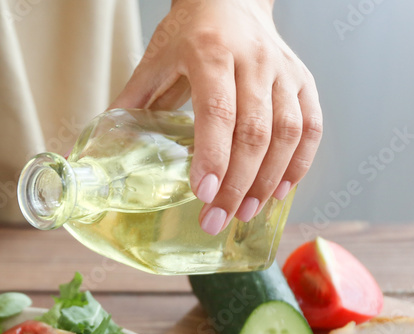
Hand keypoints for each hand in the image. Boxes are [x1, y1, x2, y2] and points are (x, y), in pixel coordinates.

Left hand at [112, 0, 321, 234]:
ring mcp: (283, 70)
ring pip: (287, 133)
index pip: (217, 111)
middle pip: (254, 131)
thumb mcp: (153, 60)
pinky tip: (279, 191)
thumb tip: (102, 151)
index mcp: (210, 54)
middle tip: (217, 220)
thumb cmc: (189, 34)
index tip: (203, 193)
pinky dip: (299, 163)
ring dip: (267, 180)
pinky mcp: (302, 80)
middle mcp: (253, 61)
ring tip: (245, 213)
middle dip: (236, 183)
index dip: (213, 156)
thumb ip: (131, 103)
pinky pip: (311, 126)